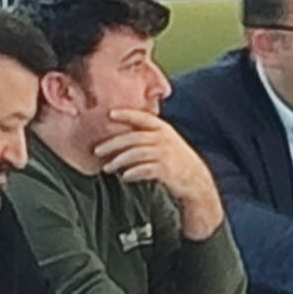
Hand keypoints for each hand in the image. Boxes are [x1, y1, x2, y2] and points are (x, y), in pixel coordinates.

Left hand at [97, 110, 223, 237]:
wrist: (195, 179)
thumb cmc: (176, 159)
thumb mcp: (166, 141)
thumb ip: (148, 134)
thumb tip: (120, 133)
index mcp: (164, 129)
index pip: (143, 117)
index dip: (127, 114)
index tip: (110, 114)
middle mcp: (164, 139)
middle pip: (133, 137)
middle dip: (112, 144)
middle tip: (97, 150)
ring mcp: (165, 154)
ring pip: (135, 154)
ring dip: (118, 161)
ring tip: (107, 168)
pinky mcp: (166, 170)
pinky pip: (143, 169)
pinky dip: (132, 173)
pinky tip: (124, 177)